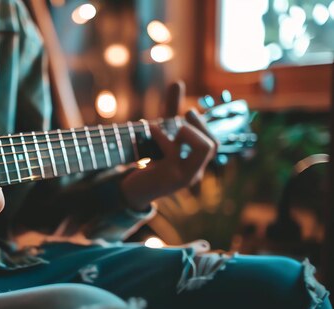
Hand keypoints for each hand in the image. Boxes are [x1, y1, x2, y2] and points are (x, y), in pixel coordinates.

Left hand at [119, 81, 217, 210]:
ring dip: (189, 131)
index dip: (206, 124)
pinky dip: (163, 136)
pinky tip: (150, 129)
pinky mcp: (170, 177)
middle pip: (213, 144)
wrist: (129, 190)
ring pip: (204, 148)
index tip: (189, 111)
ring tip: (173, 126)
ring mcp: (185, 176)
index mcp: (195, 162)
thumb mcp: (161, 133)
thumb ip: (171, 109)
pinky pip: (175, 151)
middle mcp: (195, 171)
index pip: (214, 143)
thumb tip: (178, 82)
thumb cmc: (147, 159)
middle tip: (186, 113)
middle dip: (201, 124)